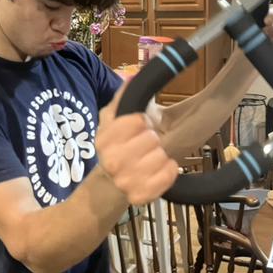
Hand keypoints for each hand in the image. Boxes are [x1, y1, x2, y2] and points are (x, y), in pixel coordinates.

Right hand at [95, 77, 177, 204]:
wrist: (111, 180)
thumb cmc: (118, 144)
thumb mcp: (116, 116)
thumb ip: (125, 95)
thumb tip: (133, 76)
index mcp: (103, 138)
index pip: (136, 122)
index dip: (142, 120)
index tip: (140, 124)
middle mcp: (111, 161)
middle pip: (151, 140)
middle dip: (153, 137)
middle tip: (147, 142)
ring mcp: (124, 182)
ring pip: (161, 157)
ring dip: (161, 154)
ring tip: (151, 156)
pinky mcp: (140, 197)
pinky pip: (168, 176)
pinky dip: (169, 170)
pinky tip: (160, 167)